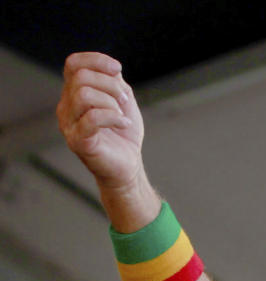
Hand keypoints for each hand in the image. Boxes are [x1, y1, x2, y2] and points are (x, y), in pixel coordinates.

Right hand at [57, 53, 143, 191]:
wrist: (128, 165)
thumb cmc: (123, 135)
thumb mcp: (122, 100)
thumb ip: (113, 81)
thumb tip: (111, 69)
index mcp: (73, 93)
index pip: (73, 64)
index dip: (95, 60)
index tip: (118, 69)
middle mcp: (66, 106)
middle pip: (81, 78)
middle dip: (110, 85)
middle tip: (124, 101)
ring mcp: (69, 124)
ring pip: (84, 95)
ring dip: (110, 102)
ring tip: (122, 116)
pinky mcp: (77, 141)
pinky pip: (92, 118)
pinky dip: (113, 118)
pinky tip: (124, 124)